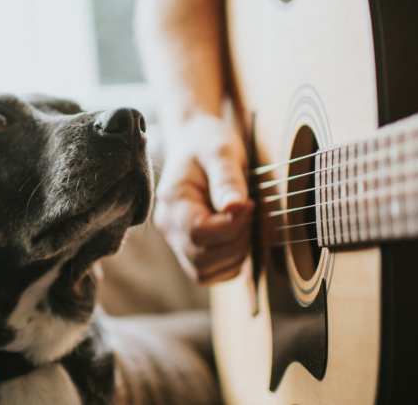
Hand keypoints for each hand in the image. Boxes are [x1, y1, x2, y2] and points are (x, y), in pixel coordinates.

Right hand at [154, 114, 253, 284]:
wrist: (196, 142)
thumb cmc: (208, 143)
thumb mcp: (221, 152)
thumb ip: (227, 179)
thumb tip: (236, 207)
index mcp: (172, 201)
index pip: (198, 233)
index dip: (231, 226)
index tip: (249, 203)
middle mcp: (168, 226)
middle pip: (201, 259)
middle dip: (236, 241)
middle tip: (249, 210)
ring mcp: (176, 241)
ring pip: (205, 273)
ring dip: (235, 255)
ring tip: (243, 221)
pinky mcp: (189, 250)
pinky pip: (209, 274)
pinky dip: (230, 264)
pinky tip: (239, 235)